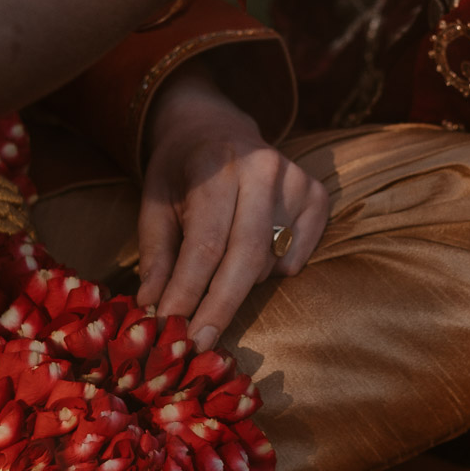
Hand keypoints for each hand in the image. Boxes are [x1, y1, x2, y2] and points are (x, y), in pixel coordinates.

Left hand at [135, 68, 326, 349]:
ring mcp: (295, 180)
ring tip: (216, 275)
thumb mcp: (154, 202)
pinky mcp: (317, 194)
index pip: (205, 243)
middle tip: (198, 343)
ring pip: (270, 260)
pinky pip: (296, 257)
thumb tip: (153, 309)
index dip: (188, 292)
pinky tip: (250, 253)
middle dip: (220, 307)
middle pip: (246, 256)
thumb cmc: (180, 171)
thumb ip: (156, 255)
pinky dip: (272, 271)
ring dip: (239, 285)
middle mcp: (262, 168)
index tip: (172, 330)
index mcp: (214, 164)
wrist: (215, 127)